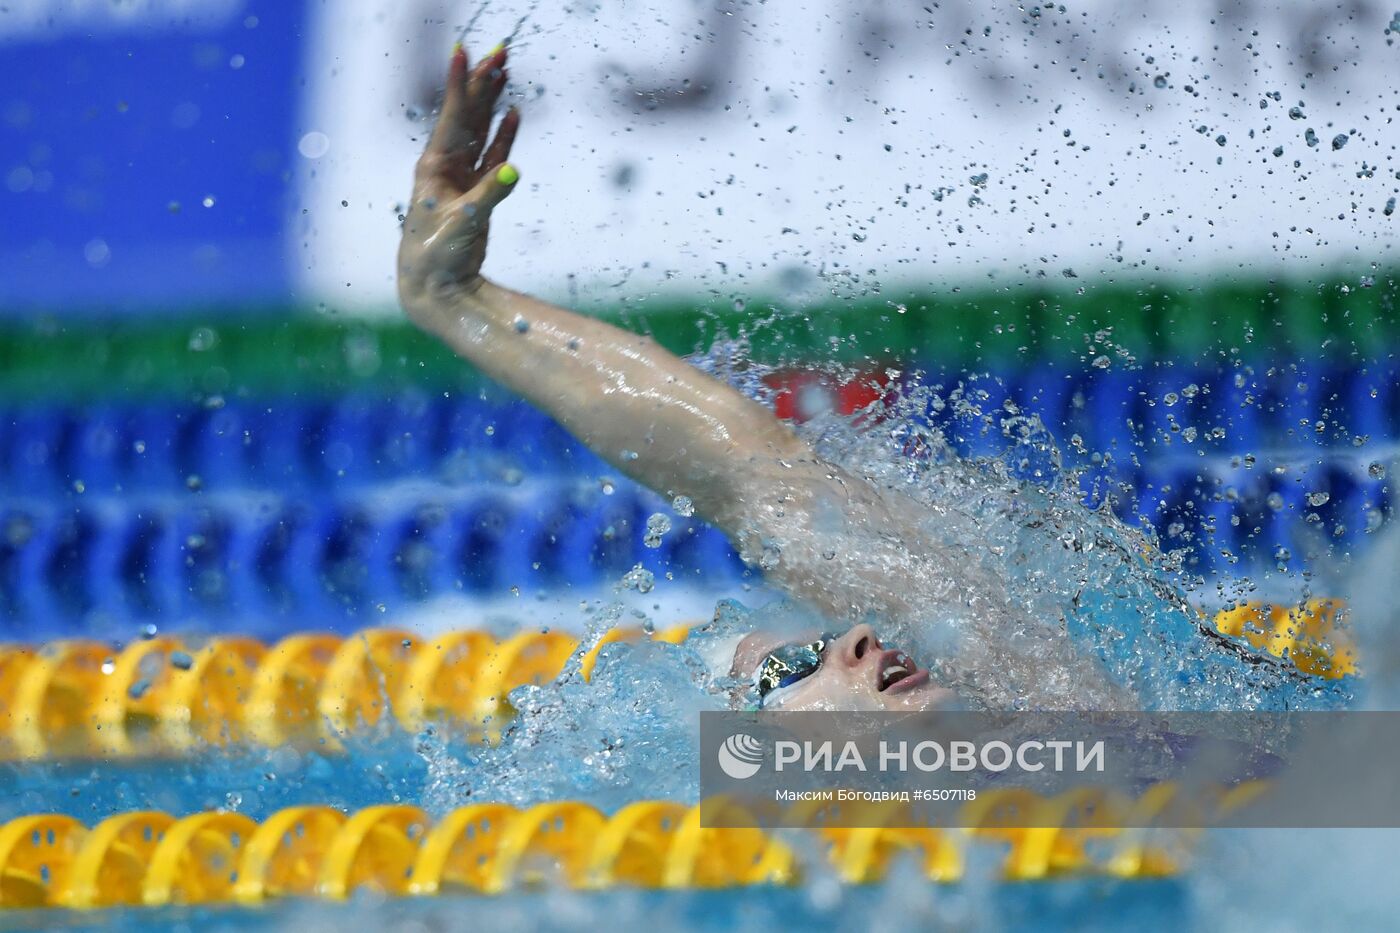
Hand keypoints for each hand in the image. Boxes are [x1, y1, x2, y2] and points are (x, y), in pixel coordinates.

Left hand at [398, 44, 519, 322]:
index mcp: (434, 167)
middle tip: (500, 49)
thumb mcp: (462, 225)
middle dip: (482, 82)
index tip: (463, 50)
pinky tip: (512, 115)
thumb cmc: (436, 255)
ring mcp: (461, 178)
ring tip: (504, 70)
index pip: (453, 117)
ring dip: (491, 102)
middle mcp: (445, 167)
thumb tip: (513, 170)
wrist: (435, 287)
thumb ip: (489, 196)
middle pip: (468, 115)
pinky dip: (503, 136)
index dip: (461, 84)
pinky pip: (492, 156)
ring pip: (480, 130)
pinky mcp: (476, 193)